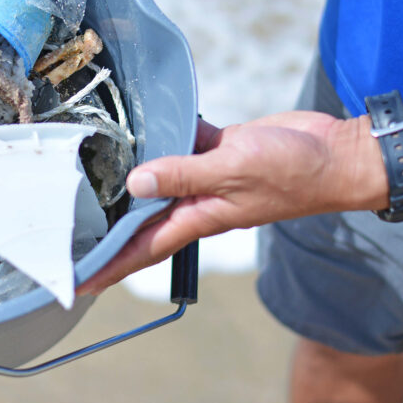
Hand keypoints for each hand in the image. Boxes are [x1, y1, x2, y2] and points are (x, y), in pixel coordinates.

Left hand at [78, 113, 386, 294]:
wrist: (333, 154)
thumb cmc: (292, 172)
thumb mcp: (232, 171)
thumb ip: (183, 173)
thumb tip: (135, 182)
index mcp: (197, 217)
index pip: (142, 249)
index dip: (110, 267)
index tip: (78, 283)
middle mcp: (196, 200)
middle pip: (142, 218)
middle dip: (108, 228)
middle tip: (69, 231)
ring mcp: (207, 175)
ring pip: (158, 176)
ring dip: (130, 175)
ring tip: (89, 175)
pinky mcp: (219, 148)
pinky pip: (181, 141)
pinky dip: (162, 133)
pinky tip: (141, 119)